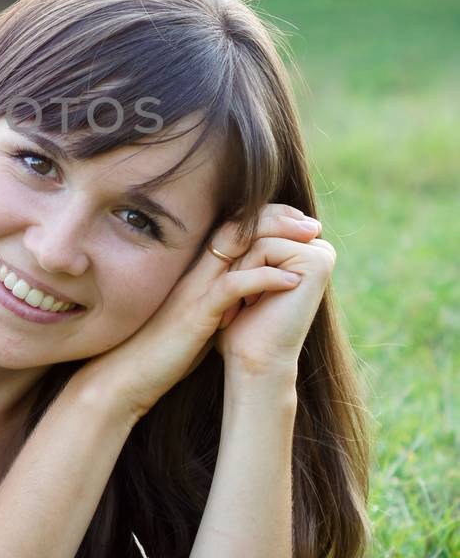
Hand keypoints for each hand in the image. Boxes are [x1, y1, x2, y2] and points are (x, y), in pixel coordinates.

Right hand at [76, 204, 331, 424]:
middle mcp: (193, 273)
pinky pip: (233, 286)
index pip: (232, 230)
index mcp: (194, 272)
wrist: (127, 376)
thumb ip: (219, 303)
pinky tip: (293, 279)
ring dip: (277, 239)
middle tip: (311, 223)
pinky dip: (264, 278)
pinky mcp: (195, 313)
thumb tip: (248, 302)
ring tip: (310, 239)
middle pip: (237, 228)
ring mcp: (194, 290)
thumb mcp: (196, 318)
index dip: (265, 219)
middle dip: (277, 218)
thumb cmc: (163, 352)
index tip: (298, 222)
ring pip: (236, 247)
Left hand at [213, 216, 335, 378]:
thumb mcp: (243, 270)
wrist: (253, 358)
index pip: (259, 221)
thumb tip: (239, 200)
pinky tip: (255, 303)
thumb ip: (249, 238)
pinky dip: (249, 273)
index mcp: (304, 248)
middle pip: (260, 225)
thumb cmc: (243, 321)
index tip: (236, 285)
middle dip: (238, 257)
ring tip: (245, 301)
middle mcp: (318, 248)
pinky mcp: (318, 261)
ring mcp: (322, 252)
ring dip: (241, 269)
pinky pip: (266, 247)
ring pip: (260, 236)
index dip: (236, 248)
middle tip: (235, 294)